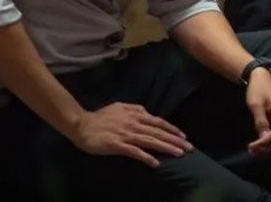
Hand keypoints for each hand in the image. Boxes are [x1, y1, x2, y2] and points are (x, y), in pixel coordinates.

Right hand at [68, 102, 192, 167]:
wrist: (81, 125)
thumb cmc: (101, 116)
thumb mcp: (120, 106)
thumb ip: (135, 108)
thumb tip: (147, 112)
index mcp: (135, 115)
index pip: (159, 122)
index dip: (172, 129)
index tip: (183, 136)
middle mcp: (134, 124)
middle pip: (158, 132)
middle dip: (175, 140)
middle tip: (189, 148)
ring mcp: (126, 135)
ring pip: (150, 141)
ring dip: (165, 148)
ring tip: (178, 154)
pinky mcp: (117, 145)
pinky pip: (135, 152)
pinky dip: (146, 157)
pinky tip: (155, 163)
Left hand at [245, 68, 270, 157]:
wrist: (262, 78)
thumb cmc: (258, 89)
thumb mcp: (256, 105)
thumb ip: (261, 122)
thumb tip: (263, 138)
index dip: (266, 142)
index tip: (252, 147)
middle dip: (268, 148)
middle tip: (252, 151)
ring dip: (269, 147)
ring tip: (254, 150)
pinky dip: (270, 142)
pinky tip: (260, 144)